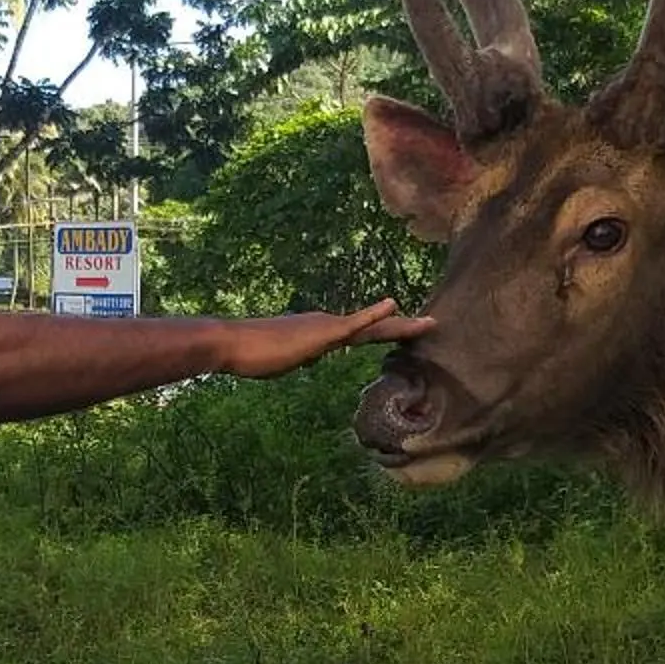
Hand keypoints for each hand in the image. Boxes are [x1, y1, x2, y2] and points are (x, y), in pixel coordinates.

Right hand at [207, 300, 435, 380]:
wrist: (233, 344)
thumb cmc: (251, 354)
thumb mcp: (283, 359)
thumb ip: (298, 355)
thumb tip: (304, 357)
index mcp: (322, 333)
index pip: (360, 335)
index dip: (385, 333)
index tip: (407, 334)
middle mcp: (329, 326)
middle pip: (374, 330)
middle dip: (403, 329)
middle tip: (432, 324)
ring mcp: (326, 328)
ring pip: (372, 328)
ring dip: (402, 327)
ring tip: (429, 323)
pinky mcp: (321, 333)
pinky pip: (353, 324)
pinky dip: (374, 315)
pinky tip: (393, 304)